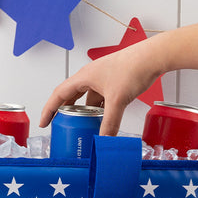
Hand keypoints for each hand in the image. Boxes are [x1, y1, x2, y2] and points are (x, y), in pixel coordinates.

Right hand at [39, 38, 163, 135]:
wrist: (153, 57)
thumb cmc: (133, 69)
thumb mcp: (118, 100)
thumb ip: (110, 123)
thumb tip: (103, 141)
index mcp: (84, 77)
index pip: (59, 95)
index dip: (49, 110)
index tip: (44, 123)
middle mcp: (90, 76)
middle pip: (70, 96)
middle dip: (64, 112)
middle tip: (59, 126)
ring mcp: (101, 78)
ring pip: (87, 98)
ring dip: (84, 112)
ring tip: (82, 126)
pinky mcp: (113, 81)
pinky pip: (99, 97)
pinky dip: (98, 109)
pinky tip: (103, 118)